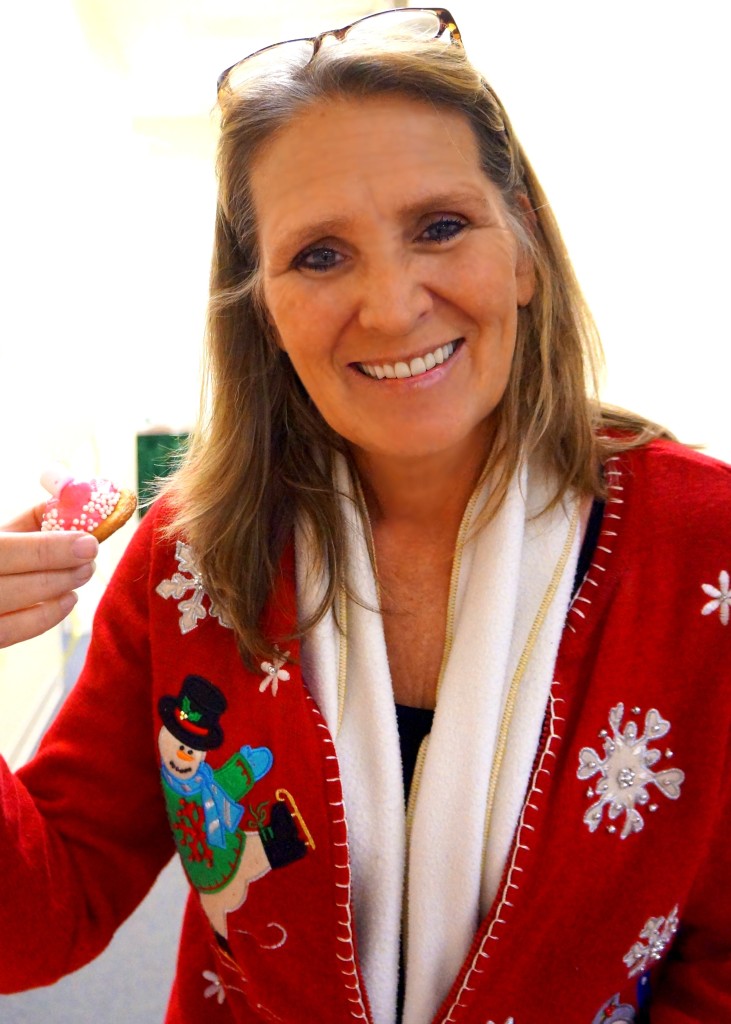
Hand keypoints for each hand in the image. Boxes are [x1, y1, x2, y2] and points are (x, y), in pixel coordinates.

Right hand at [0, 504, 97, 647]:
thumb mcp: (2, 532)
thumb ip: (32, 521)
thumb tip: (75, 510)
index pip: (7, 551)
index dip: (50, 549)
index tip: (89, 544)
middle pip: (14, 586)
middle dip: (60, 574)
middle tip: (90, 563)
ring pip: (12, 616)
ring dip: (55, 595)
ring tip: (81, 575)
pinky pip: (11, 633)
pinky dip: (44, 618)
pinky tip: (68, 599)